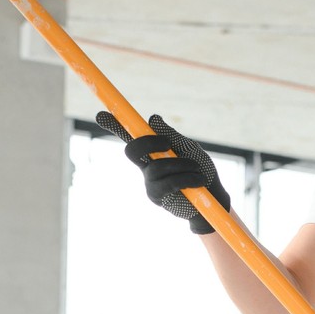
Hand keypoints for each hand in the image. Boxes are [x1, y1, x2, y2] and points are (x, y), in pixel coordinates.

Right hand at [95, 112, 230, 234]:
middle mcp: (146, 165)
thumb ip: (172, 136)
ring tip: (197, 169)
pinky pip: (168, 183)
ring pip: (156, 167)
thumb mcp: (189, 149)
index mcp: (152, 151)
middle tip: (168, 144)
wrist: (213, 198)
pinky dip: (187, 178)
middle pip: (132, 151)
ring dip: (181, 165)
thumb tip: (153, 119)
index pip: (131, 136)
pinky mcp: (156, 197)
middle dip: (149, 143)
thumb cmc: (200, 170)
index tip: (101, 115)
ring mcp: (149, 182)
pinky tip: (198, 181)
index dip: (115, 126)